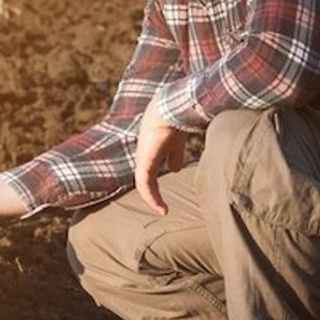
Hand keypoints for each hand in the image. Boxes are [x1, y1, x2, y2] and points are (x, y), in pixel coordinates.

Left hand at [133, 98, 188, 214]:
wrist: (172, 109)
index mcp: (151, 147)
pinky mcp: (145, 163)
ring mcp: (143, 158)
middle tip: (161, 206)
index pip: (149, 167)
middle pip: (144, 176)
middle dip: (151, 192)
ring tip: (163, 210)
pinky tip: (162, 208)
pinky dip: (152, 198)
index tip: (165, 189)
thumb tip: (175, 170)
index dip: (155, 180)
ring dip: (152, 198)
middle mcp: (144, 153)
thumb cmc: (176, 120)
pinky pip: (145, 185)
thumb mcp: (176, 142)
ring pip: (143, 183)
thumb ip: (175, 156)